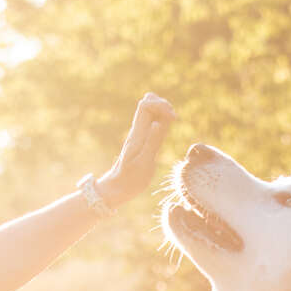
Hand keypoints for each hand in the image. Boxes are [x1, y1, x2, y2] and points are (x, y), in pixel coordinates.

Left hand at [95, 93, 177, 208]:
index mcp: (137, 134)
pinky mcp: (142, 141)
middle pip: (148, 102)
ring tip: (171, 122)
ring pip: (150, 111)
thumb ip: (152, 142)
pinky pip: (152, 122)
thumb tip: (158, 122)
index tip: (173, 118)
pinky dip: (161, 120)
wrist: (117, 188)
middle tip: (172, 118)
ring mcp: (140, 135)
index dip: (161, 105)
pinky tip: (166, 129)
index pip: (146, 104)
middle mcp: (137, 131)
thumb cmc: (130, 180)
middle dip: (163, 104)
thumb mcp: (144, 163)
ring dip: (163, 111)